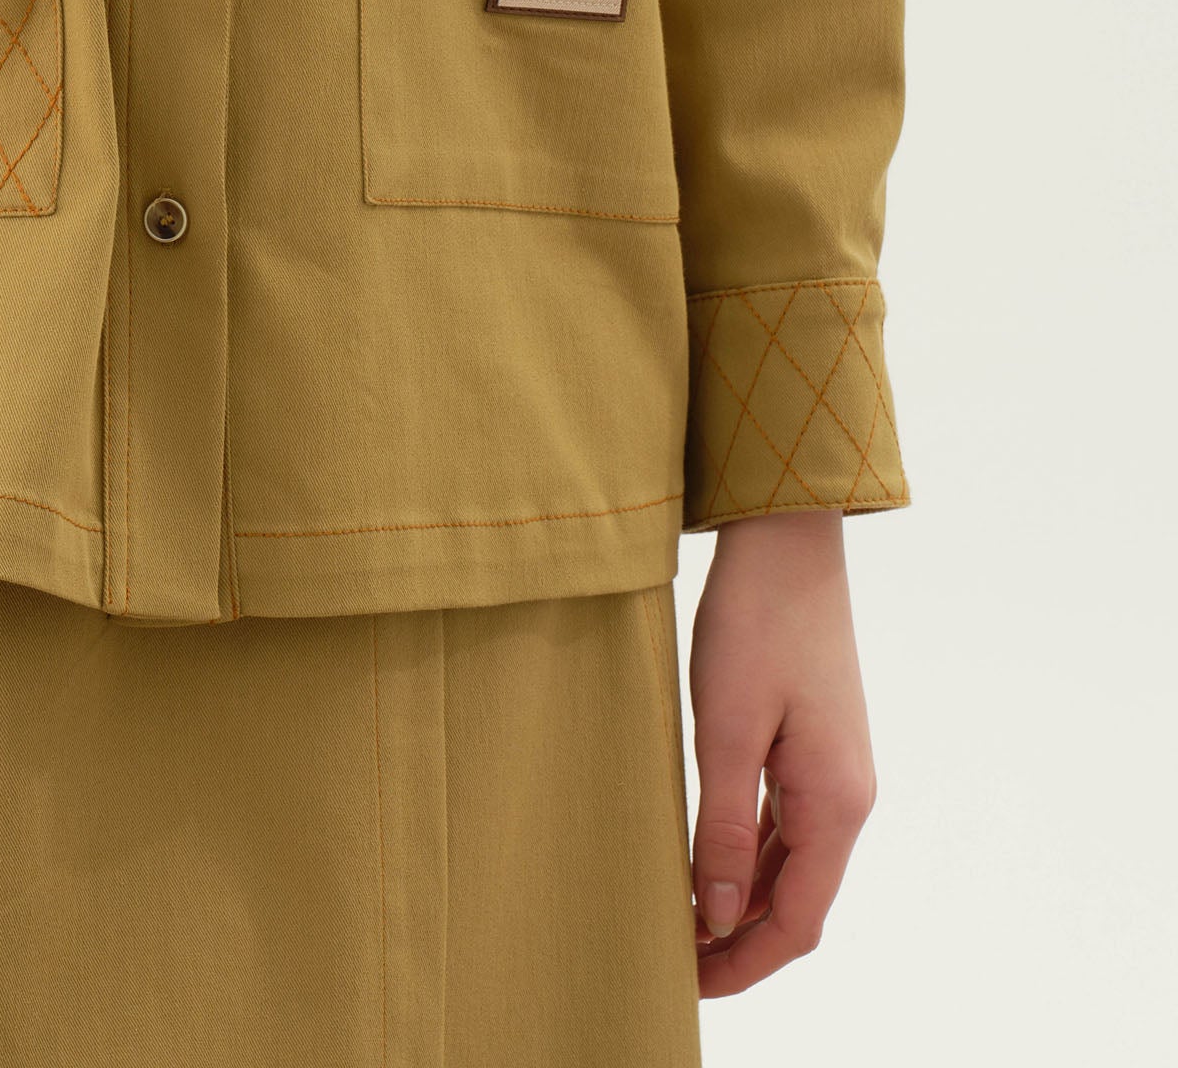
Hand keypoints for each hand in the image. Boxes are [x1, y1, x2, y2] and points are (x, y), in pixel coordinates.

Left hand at [688, 510, 876, 996]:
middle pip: (801, 901)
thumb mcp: (726, 729)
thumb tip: (718, 919)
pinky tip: (707, 858)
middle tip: (675, 960)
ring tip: (681, 918)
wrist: (786, 539)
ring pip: (794, 864)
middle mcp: (848, 796)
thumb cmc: (755, 623)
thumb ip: (725, 830)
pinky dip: (751, 854)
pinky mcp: (815, 744)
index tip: (689, 983)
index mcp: (837, 803)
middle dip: (743, 942)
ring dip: (744, 900)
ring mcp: (835, 770)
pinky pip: (787, 823)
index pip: (798, 920)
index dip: (746, 963)